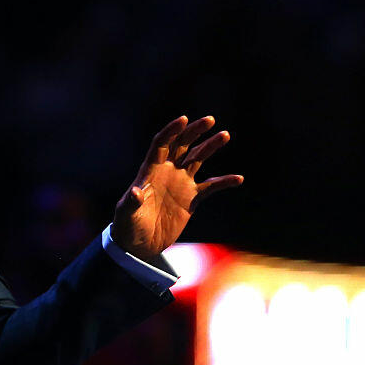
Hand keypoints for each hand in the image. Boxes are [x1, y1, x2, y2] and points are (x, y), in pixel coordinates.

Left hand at [111, 116, 242, 260]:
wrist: (139, 245)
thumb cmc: (127, 227)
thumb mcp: (126, 214)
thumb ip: (131, 202)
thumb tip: (136, 193)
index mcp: (150, 170)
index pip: (162, 144)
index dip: (171, 131)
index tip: (184, 120)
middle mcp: (167, 172)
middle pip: (182, 145)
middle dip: (194, 132)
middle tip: (209, 120)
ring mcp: (180, 184)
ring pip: (198, 159)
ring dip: (210, 146)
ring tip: (224, 135)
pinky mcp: (191, 199)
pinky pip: (211, 186)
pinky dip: (224, 182)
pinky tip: (238, 179)